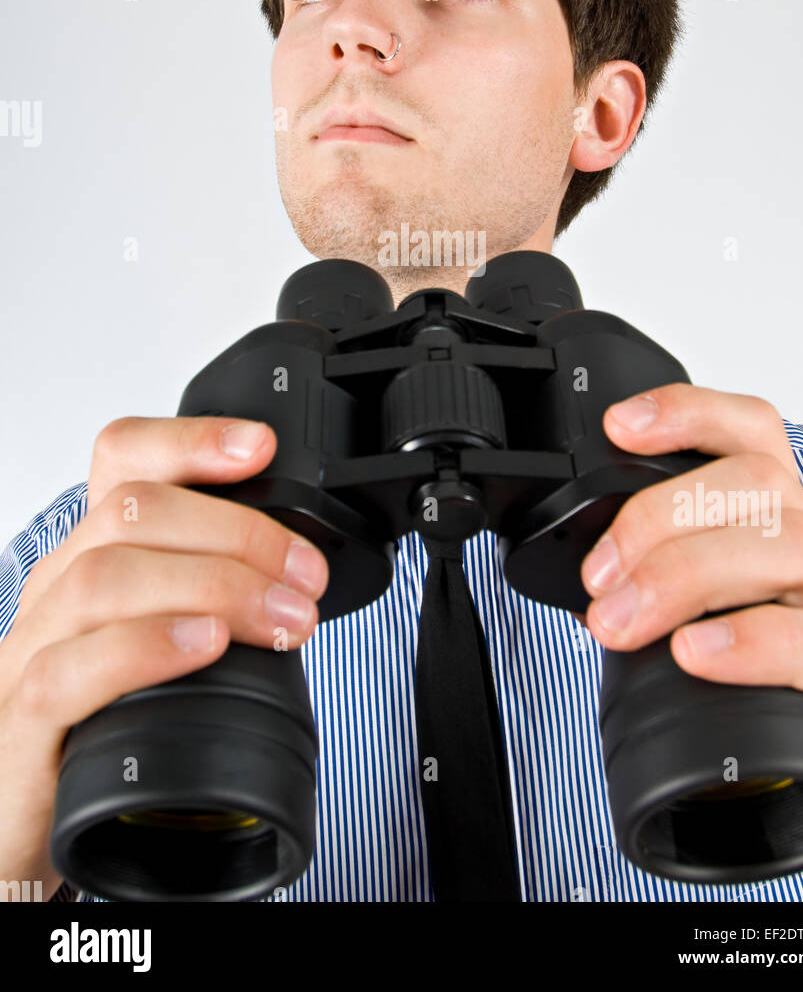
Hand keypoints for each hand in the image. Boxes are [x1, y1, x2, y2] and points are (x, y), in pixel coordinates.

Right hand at [0, 415, 328, 898]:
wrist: (19, 833)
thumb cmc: (104, 732)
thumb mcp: (163, 645)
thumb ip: (208, 603)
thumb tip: (299, 579)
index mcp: (91, 558)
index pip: (121, 460)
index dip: (190, 440)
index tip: (261, 448)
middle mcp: (55, 591)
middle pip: (131, 510)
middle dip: (237, 531)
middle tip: (304, 576)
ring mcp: (31, 652)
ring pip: (103, 575)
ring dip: (210, 585)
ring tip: (278, 617)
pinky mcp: (23, 724)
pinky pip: (68, 669)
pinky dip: (146, 646)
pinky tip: (204, 645)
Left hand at [577, 383, 802, 871]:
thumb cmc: (781, 681)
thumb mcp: (722, 613)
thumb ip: (669, 585)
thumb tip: (592, 584)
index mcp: (783, 524)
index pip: (753, 435)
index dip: (689, 414)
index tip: (621, 426)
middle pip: (758, 482)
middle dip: (660, 515)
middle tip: (597, 577)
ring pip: (789, 543)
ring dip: (687, 574)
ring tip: (620, 619)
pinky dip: (751, 641)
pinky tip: (694, 653)